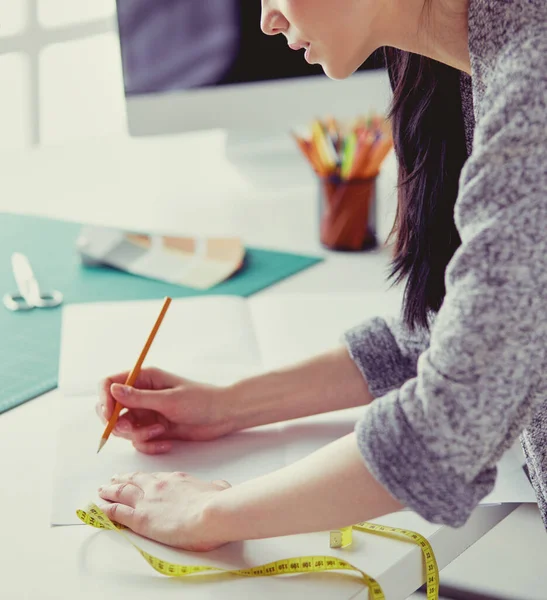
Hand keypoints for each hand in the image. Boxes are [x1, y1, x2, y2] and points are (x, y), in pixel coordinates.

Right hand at [96, 367, 234, 453]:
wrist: (223, 416)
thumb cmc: (200, 401)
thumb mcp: (168, 400)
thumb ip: (138, 398)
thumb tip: (112, 389)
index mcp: (144, 378)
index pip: (109, 384)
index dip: (104, 399)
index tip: (108, 416)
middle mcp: (141, 395)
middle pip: (110, 410)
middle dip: (117, 424)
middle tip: (131, 431)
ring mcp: (146, 413)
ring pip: (124, 429)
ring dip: (138, 435)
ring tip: (159, 432)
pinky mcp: (154, 429)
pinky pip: (139, 441)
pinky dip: (149, 445)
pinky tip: (166, 443)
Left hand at [97, 471, 231, 550]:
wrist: (212, 512)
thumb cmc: (218, 503)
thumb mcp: (219, 488)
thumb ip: (216, 486)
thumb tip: (219, 486)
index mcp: (177, 479)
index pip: (155, 478)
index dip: (144, 478)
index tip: (138, 477)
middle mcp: (159, 486)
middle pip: (135, 481)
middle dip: (122, 480)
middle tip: (113, 480)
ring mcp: (148, 501)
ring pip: (122, 493)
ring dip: (110, 491)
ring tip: (102, 491)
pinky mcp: (141, 518)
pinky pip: (118, 512)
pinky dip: (106, 509)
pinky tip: (99, 508)